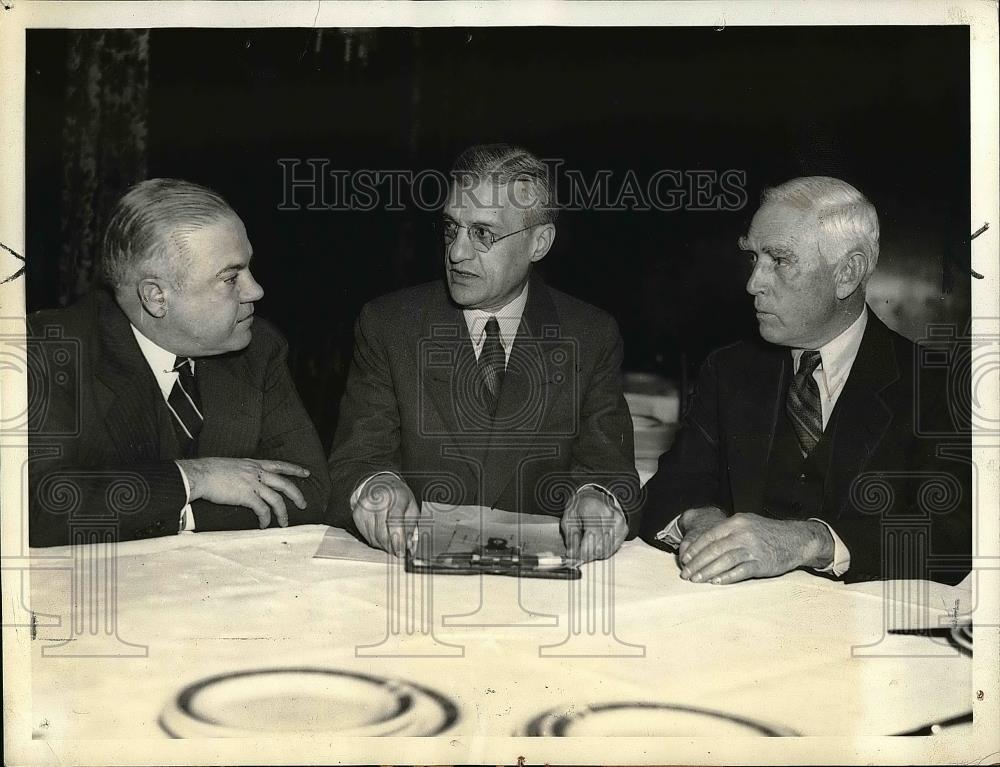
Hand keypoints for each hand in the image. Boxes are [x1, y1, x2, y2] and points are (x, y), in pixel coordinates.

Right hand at [177, 458, 309, 528]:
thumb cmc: (209, 470)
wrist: (199, 475)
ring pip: (277, 499)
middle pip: (285, 483)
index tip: (306, 472)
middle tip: (303, 504)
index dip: (294, 469)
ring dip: (283, 513)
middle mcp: (256, 473)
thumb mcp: (231, 465)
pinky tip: (264, 524)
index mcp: (253, 464)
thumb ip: (241, 472)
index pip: (279, 464)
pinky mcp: (246, 496)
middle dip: (297, 495)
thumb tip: (243, 480)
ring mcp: (252, 484)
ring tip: (284, 523)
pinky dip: (266, 519)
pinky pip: (262, 510)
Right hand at [351, 473, 418, 555]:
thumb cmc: (398, 496)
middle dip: (392, 547)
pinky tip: (381, 534)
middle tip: (398, 551)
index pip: (395, 523)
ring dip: (384, 545)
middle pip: (383, 534)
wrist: (378, 483)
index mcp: (396, 496)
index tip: (401, 552)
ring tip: (391, 541)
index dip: (398, 541)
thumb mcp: (411, 507)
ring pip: (374, 538)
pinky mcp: (357, 514)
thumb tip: (409, 546)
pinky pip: (366, 536)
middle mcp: (379, 501)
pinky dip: (375, 540)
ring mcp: (365, 507)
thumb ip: (412, 527)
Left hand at [560, 487, 626, 562]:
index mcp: (593, 510)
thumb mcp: (568, 518)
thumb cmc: (580, 506)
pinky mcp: (623, 529)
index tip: (573, 555)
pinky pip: (612, 549)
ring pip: (606, 550)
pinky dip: (602, 550)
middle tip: (577, 553)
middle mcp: (609, 516)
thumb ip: (570, 537)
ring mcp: (619, 523)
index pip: (590, 539)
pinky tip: (595, 543)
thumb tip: (572, 555)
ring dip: (594, 553)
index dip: (581, 552)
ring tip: (586, 545)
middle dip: (586, 554)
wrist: (595, 497)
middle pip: (599, 547)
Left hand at [679, 513, 833, 583]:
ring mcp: (753, 549)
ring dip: (707, 572)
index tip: (684, 559)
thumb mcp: (747, 524)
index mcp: (737, 523)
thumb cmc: (767, 533)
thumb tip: (703, 546)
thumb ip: (727, 532)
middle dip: (697, 563)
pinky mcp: (762, 563)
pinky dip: (726, 577)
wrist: (796, 539)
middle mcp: (743, 534)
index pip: (709, 536)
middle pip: (714, 549)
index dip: (695, 549)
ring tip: (696, 580)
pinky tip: (715, 582)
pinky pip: (740, 571)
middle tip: (685, 574)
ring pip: (724, 561)